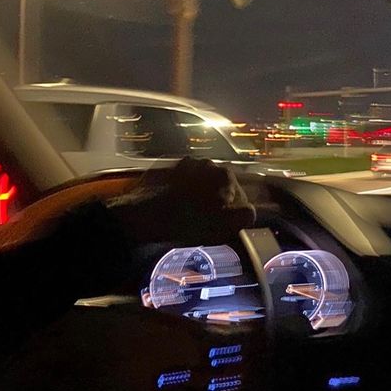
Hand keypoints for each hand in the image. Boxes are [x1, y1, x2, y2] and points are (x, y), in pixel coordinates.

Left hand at [107, 157, 255, 248]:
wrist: (141, 215)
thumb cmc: (185, 222)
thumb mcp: (223, 225)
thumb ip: (244, 216)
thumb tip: (250, 212)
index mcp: (226, 175)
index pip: (242, 197)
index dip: (236, 214)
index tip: (227, 226)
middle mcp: (208, 163)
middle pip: (221, 187)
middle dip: (218, 202)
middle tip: (209, 222)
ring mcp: (185, 164)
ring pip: (202, 183)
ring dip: (201, 195)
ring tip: (191, 214)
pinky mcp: (165, 168)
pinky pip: (182, 181)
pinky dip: (183, 191)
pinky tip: (177, 206)